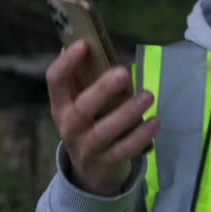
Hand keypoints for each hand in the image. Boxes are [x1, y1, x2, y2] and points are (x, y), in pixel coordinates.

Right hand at [46, 39, 159, 195]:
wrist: (89, 171)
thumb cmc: (88, 123)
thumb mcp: (80, 103)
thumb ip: (83, 77)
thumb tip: (86, 39)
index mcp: (61, 105)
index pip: (55, 81)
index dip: (67, 63)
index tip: (84, 44)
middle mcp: (69, 127)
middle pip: (82, 109)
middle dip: (102, 90)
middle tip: (124, 72)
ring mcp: (87, 147)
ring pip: (105, 132)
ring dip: (127, 113)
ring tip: (148, 96)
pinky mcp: (106, 162)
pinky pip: (124, 150)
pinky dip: (140, 136)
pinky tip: (155, 122)